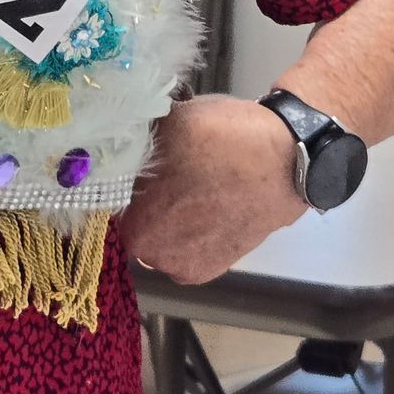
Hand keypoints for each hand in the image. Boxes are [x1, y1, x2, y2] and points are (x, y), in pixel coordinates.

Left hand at [120, 93, 307, 284]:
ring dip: (168, 216)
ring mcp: (181, 266)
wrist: (284, 162)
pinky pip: (184, 247)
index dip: (122, 177)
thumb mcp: (167, 124)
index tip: (137, 163)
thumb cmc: (221, 140)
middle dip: (145, 199)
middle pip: (134, 221)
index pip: (109, 198)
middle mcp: (152, 254)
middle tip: (166, 172)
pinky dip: (190, 230)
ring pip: (159, 236)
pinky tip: (206, 204)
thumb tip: (121, 138)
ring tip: (192, 187)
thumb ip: (136, 143)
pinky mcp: (209, 269)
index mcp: (134, 221)